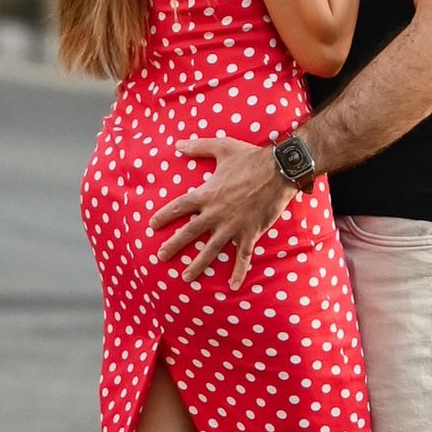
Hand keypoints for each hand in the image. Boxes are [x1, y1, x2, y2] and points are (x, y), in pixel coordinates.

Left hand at [148, 138, 288, 293]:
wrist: (280, 170)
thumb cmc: (251, 157)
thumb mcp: (223, 147)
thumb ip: (199, 147)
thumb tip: (178, 145)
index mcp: (207, 194)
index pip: (179, 208)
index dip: (163, 216)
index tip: (152, 226)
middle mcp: (216, 214)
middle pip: (189, 233)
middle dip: (173, 245)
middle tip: (161, 256)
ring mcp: (232, 226)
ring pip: (210, 251)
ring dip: (197, 265)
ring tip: (186, 277)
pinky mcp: (249, 234)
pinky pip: (242, 257)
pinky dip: (238, 272)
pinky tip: (233, 287)